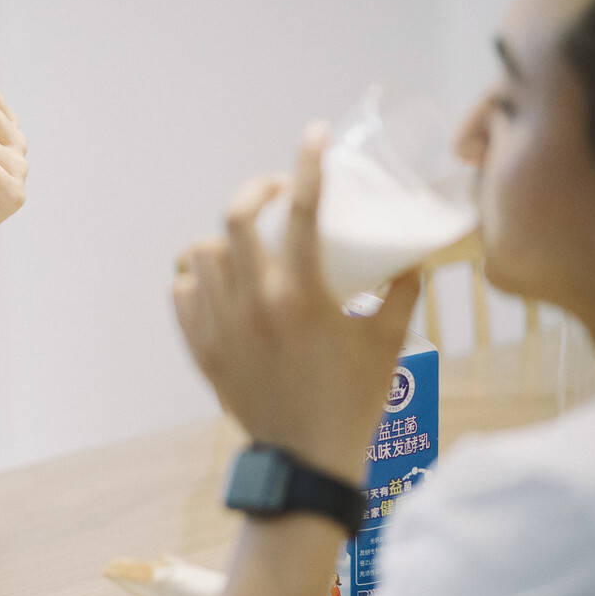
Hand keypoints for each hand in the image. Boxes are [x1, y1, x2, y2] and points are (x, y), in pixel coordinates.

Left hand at [172, 122, 419, 483]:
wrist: (306, 459)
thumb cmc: (352, 401)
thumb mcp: (388, 344)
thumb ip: (403, 293)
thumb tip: (412, 257)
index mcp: (303, 297)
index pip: (305, 211)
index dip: (308, 164)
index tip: (313, 136)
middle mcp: (255, 304)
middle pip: (235, 218)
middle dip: (257, 191)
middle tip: (276, 194)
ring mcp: (222, 327)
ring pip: (200, 255)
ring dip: (224, 240)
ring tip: (246, 246)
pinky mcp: (202, 350)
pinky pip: (182, 295)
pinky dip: (196, 281)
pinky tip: (217, 283)